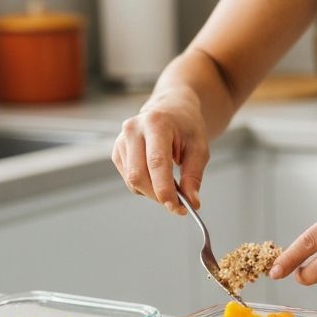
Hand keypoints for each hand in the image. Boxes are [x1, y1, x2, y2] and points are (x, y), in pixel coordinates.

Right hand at [111, 91, 209, 213]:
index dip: (164, 189)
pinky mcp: (117, 151)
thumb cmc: (186, 126)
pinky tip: (158, 177)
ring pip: (132, 181)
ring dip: (152, 192)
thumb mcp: (199, 147)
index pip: (156, 162)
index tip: (177, 207)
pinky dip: (145, 186)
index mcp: (156, 123)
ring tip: (171, 185)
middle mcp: (133, 130)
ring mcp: (121, 140)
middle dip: (158, 195)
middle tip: (178, 204)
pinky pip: (129, 179)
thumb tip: (192, 202)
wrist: (172, 109)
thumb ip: (194, 175)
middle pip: (139, 175)